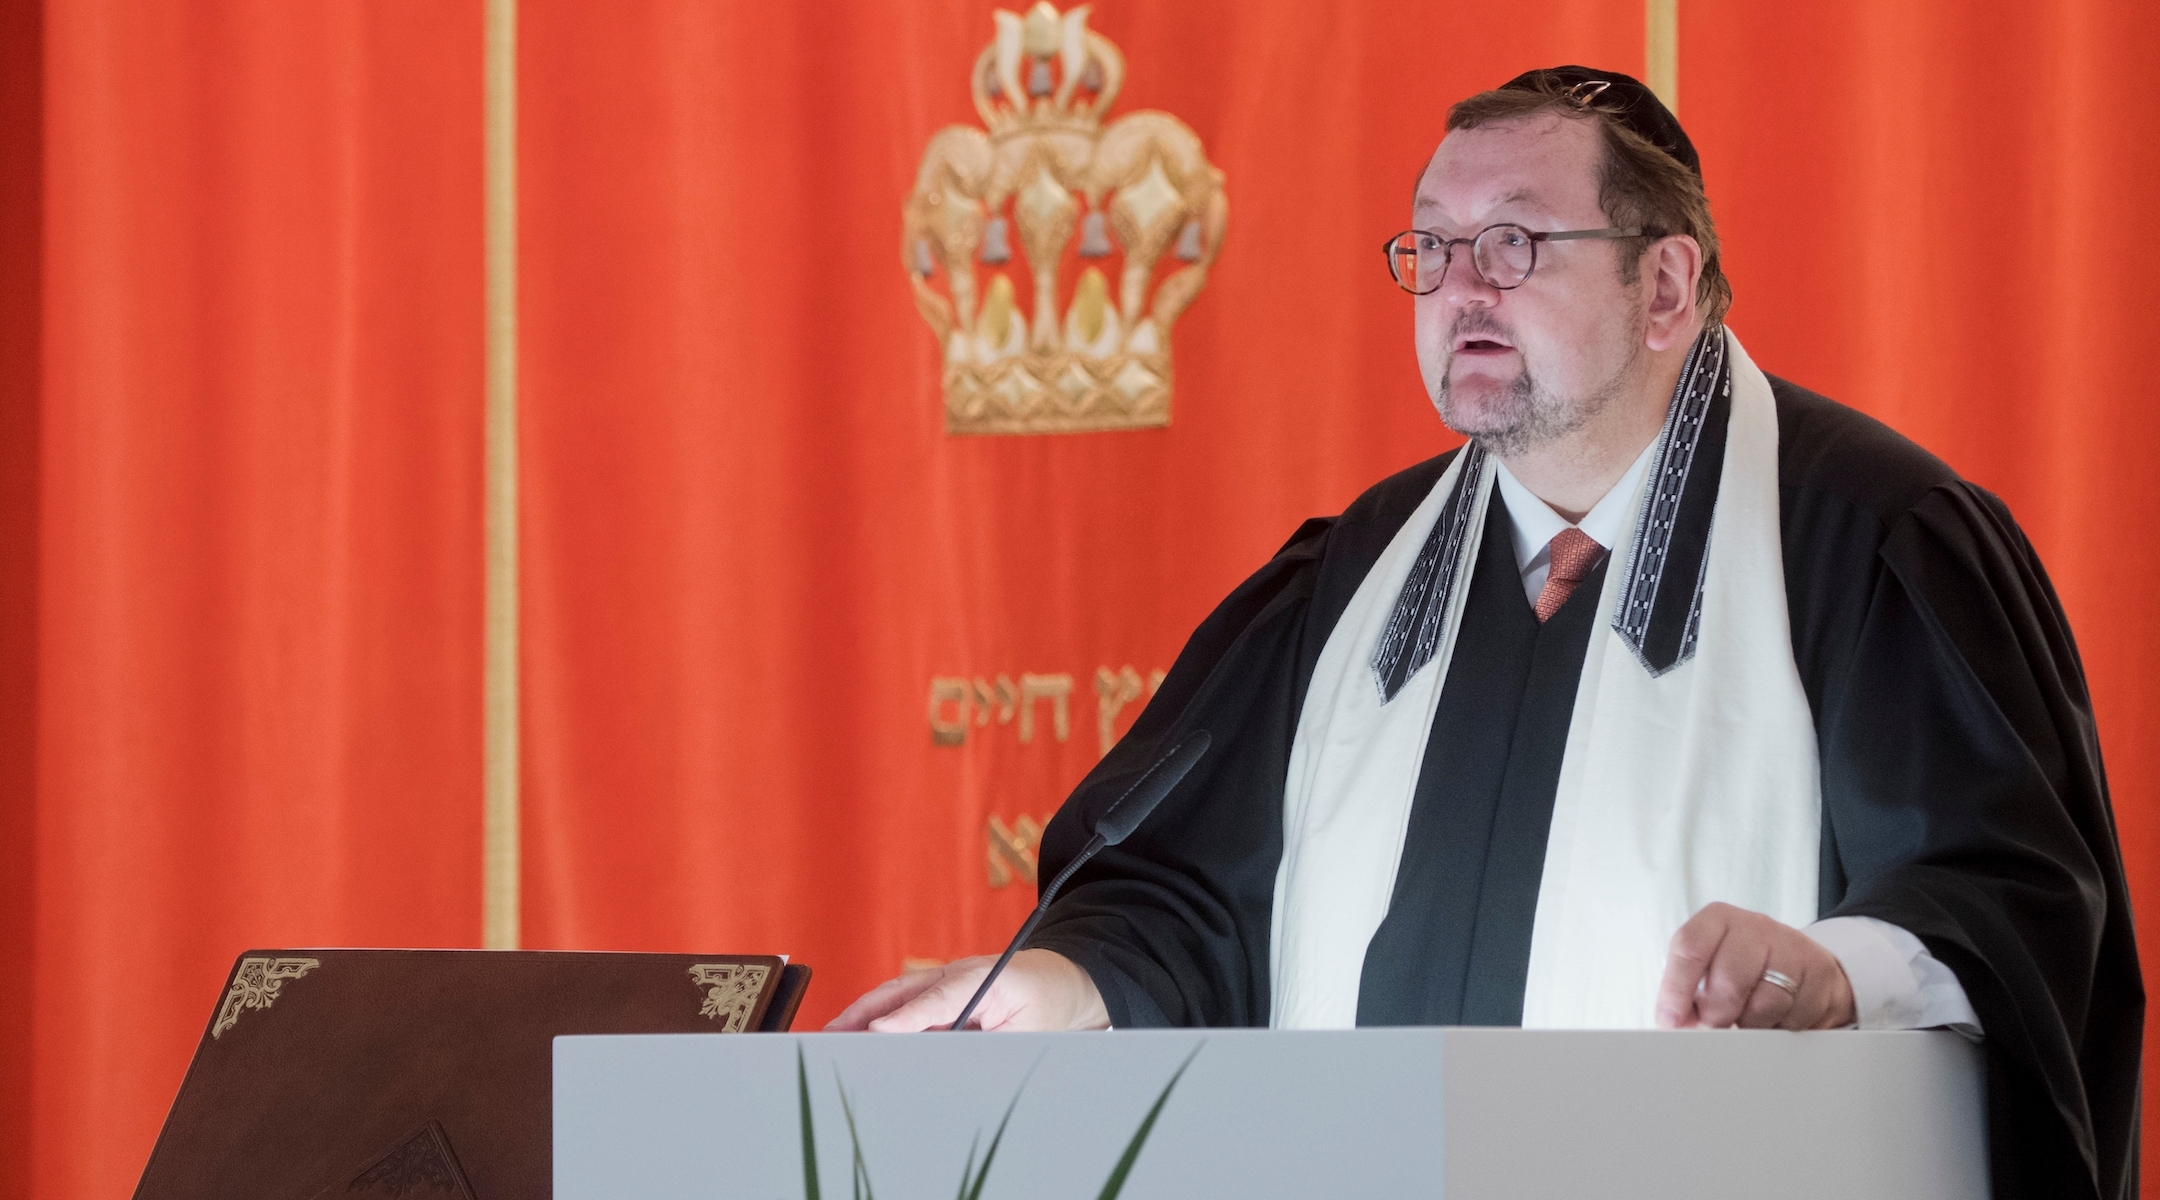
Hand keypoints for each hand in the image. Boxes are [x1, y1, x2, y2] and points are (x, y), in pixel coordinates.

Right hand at [824, 949, 1110, 1031]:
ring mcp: (943, 982)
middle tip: (832, 1037)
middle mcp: (955, 976)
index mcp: (982, 979)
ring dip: (863, 1016)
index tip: (877, 1032)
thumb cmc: (1045, 1003)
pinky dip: (878, 1020)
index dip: (907, 1018)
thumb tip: (950, 1067)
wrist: (1060, 980)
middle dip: (865, 1013)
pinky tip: (857, 1040)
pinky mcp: (938, 994)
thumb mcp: (1029, 1032)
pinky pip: (903, 1006)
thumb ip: (990, 1048)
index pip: (939, 1000)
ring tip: (832, 1040)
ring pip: (895, 997)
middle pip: (902, 993)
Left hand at [1655, 902, 1856, 1030]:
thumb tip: (1671, 1023)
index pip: (1690, 947)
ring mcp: (1791, 945)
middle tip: (1715, 1024)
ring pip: (1765, 1002)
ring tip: (1747, 1019)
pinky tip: (1776, 1017)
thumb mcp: (1708, 968)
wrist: (1802, 964)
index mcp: (1717, 919)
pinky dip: (1781, 1026)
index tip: (1670, 1020)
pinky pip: (1796, 1014)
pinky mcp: (1819, 971)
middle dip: (1717, 1014)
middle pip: (1730, 979)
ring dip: (1751, 1023)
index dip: (1676, 988)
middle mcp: (1754, 926)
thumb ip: (1685, 991)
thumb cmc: (1742, 968)